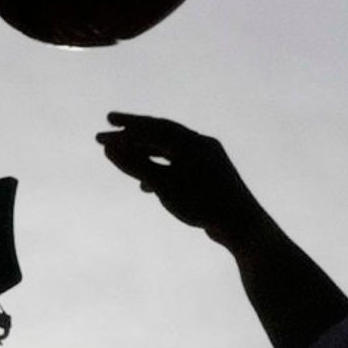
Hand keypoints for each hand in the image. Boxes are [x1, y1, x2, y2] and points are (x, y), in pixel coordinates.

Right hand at [98, 112, 270, 248]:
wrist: (242, 225)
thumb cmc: (202, 202)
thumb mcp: (163, 184)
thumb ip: (135, 165)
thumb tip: (108, 148)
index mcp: (191, 142)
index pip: (154, 126)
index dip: (128, 124)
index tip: (106, 122)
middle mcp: (201, 145)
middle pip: (161, 135)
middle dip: (134, 135)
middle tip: (109, 133)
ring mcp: (208, 160)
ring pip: (171, 152)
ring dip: (146, 154)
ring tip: (125, 162)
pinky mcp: (211, 177)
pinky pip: (179, 166)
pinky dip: (161, 170)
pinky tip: (147, 187)